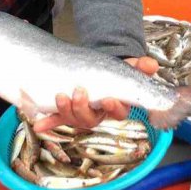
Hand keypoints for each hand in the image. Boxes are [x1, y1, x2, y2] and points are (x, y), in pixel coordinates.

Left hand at [31, 56, 160, 132]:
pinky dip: (48, 122)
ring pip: (74, 119)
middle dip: (83, 108)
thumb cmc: (114, 74)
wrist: (98, 71)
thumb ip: (140, 66)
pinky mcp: (65, 111)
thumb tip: (152, 64)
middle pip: (91, 120)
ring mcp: (80, 114)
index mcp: (114, 106)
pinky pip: (56, 118)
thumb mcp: (127, 68)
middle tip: (79, 92)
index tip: (108, 99)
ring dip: (65, 110)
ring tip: (60, 96)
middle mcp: (97, 114)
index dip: (112, 108)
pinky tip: (38, 125)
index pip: (117, 113)